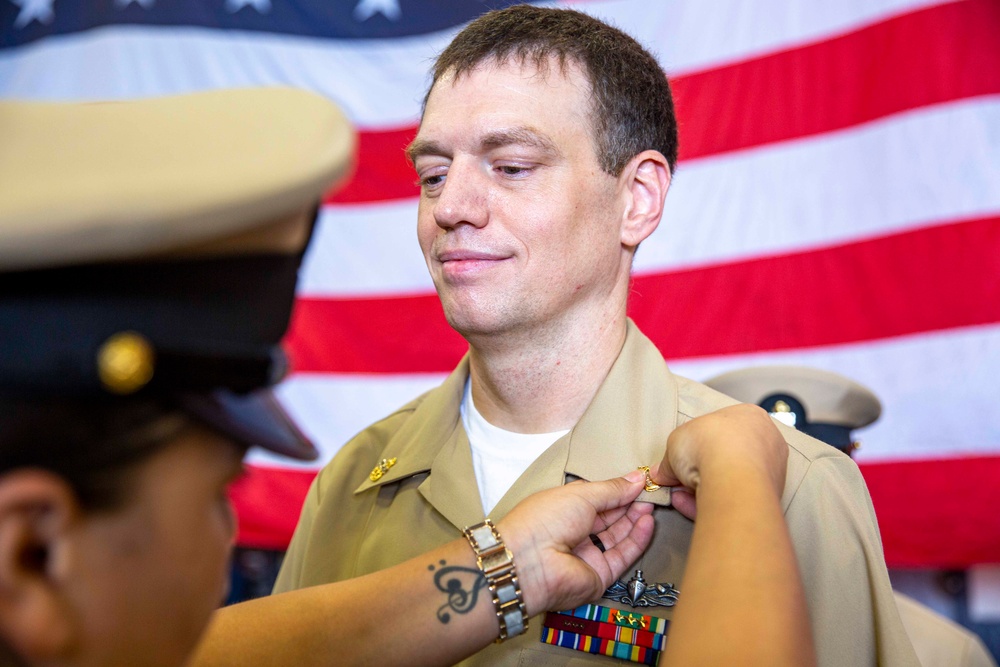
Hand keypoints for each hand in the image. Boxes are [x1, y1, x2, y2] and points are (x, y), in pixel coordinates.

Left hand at [497, 473, 654, 615]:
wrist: (530, 563)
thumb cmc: (545, 519)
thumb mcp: (581, 495)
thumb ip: (612, 489)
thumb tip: (637, 478)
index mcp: (564, 510)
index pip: (596, 499)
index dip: (618, 490)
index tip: (640, 481)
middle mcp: (574, 533)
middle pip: (609, 518)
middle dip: (629, 504)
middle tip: (651, 492)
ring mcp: (587, 555)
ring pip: (618, 537)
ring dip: (635, 520)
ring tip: (651, 504)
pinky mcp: (599, 576)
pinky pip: (622, 556)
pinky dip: (636, 539)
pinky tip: (647, 522)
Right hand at [650, 404, 787, 519]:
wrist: (733, 476)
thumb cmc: (710, 444)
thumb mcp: (676, 442)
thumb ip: (669, 459)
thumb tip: (661, 473)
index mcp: (749, 415)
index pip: (721, 429)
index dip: (696, 445)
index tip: (681, 459)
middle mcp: (766, 440)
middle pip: (726, 457)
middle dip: (699, 471)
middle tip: (678, 481)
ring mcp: (771, 470)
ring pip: (730, 481)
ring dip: (702, 489)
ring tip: (680, 497)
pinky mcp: (769, 498)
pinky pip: (736, 498)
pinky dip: (714, 503)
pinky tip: (692, 508)